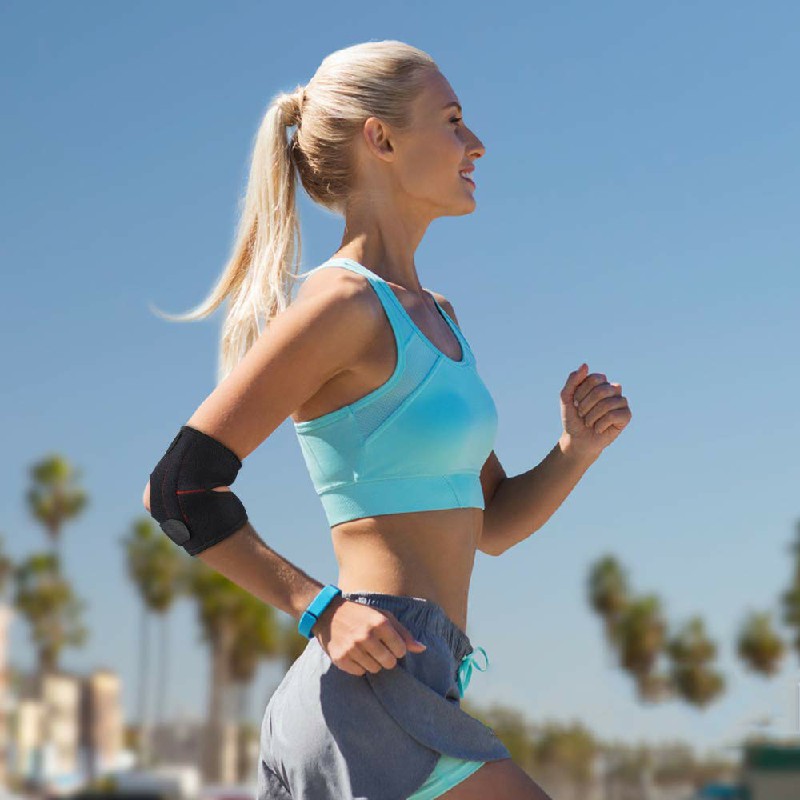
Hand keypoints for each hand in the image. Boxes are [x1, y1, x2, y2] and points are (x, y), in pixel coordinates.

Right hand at [311, 596, 427, 676]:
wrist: (328, 613)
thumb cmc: (361, 614)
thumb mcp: (383, 616)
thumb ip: (403, 633)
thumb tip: (422, 649)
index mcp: (379, 622)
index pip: (401, 650)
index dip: (397, 649)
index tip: (390, 644)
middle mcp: (366, 635)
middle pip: (389, 663)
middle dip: (387, 659)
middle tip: (378, 649)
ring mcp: (352, 647)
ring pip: (375, 669)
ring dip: (373, 662)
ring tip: (365, 650)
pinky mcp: (341, 658)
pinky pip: (360, 672)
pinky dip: (359, 666)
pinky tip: (355, 654)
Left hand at [560, 363, 631, 459]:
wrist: (577, 439)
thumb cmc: (573, 417)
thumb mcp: (566, 397)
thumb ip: (573, 380)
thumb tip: (585, 365)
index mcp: (600, 382)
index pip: (594, 378)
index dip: (581, 392)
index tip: (575, 403)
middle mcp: (613, 389)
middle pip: (601, 391)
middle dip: (586, 406)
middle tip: (581, 415)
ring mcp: (621, 402)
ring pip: (607, 404)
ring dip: (592, 416)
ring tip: (589, 422)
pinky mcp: (626, 415)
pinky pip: (614, 415)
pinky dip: (601, 424)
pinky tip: (598, 429)